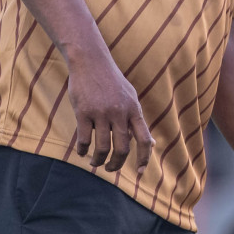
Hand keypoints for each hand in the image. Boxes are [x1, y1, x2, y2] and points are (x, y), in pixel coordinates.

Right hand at [68, 53, 154, 175]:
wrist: (91, 61)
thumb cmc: (112, 81)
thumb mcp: (130, 97)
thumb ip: (138, 121)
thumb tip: (150, 143)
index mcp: (134, 109)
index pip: (144, 139)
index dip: (144, 158)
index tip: (141, 173)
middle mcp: (119, 112)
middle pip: (122, 148)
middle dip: (116, 164)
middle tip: (110, 169)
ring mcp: (101, 113)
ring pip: (102, 147)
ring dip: (98, 160)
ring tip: (95, 163)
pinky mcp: (83, 112)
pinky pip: (84, 139)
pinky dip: (83, 150)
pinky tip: (82, 152)